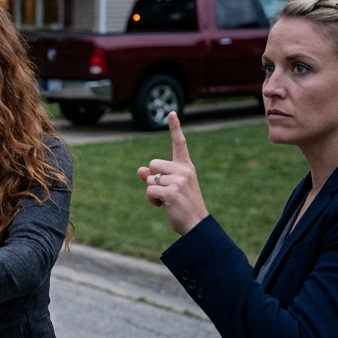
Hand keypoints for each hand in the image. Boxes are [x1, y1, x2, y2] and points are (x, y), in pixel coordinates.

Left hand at [136, 112, 208, 235]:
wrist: (196, 225)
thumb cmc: (183, 206)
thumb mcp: (170, 188)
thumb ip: (155, 177)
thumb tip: (140, 170)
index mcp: (186, 167)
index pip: (180, 144)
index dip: (175, 128)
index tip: (171, 113)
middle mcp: (184, 170)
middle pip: (153, 164)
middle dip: (153, 178)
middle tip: (167, 193)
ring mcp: (179, 180)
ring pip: (150, 179)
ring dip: (152, 192)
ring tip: (167, 201)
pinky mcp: (171, 192)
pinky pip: (149, 190)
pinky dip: (152, 200)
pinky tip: (163, 206)